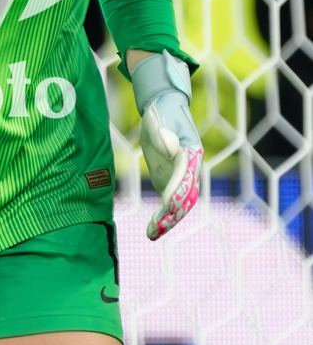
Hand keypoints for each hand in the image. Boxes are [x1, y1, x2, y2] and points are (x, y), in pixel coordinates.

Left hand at [131, 51, 203, 240]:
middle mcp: (190, 170)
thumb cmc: (164, 112)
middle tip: (157, 227)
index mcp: (192, 154)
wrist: (164, 110)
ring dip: (168, 221)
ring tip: (152, 234)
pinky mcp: (169, 181)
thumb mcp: (162, 119)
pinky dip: (163, 217)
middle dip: (173, 213)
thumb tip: (170, 149)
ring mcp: (180, 178)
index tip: (168, 204)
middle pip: (186, 197)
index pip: (187, 176)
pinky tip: (152, 230)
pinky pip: (169, 203)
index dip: (178, 191)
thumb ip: (164, 134)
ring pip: (180, 205)